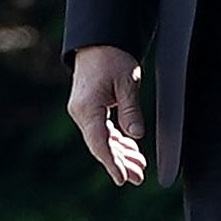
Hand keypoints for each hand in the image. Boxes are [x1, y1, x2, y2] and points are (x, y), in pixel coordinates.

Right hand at [66, 45, 147, 187]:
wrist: (98, 41)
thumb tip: (136, 136)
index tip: (122, 179)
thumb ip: (131, 111)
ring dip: (119, 154)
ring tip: (138, 168)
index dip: (112, 163)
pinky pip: (101, 130)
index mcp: (88, 108)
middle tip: (138, 179)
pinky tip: (130, 149)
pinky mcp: (88, 109)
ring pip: (101, 140)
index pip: (99, 143)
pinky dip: (116, 141)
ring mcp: (83, 111)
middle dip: (119, 163)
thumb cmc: (113, 57)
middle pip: (100, 146)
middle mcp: (81, 113)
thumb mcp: (128, 83)